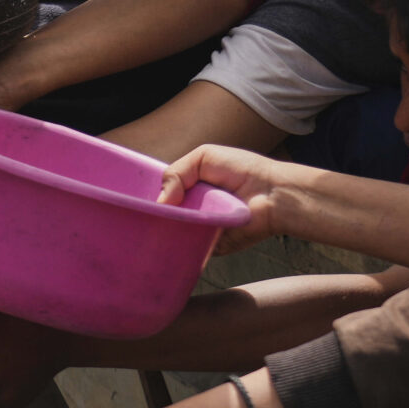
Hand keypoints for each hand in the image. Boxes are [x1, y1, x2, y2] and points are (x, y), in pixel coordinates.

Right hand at [155, 145, 278, 252]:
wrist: (272, 194)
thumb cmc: (243, 170)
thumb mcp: (204, 157)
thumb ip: (176, 172)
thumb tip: (160, 202)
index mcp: (189, 189)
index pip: (160, 196)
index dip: (149, 197)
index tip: (136, 200)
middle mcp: (191, 209)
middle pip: (162, 216)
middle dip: (153, 215)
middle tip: (143, 215)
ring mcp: (198, 229)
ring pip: (171, 234)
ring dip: (163, 231)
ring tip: (152, 229)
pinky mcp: (208, 247)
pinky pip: (187, 250)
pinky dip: (178, 247)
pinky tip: (167, 242)